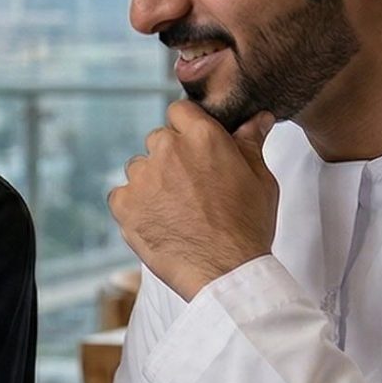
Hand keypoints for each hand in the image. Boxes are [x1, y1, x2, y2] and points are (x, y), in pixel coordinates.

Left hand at [109, 102, 278, 298]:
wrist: (227, 272)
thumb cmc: (249, 226)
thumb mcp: (260, 180)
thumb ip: (251, 144)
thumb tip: (256, 118)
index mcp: (203, 137)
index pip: (179, 110)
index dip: (186, 127)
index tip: (194, 148)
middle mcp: (168, 150)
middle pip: (158, 139)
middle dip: (171, 157)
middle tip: (190, 187)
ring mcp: (143, 178)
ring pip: (139, 168)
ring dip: (151, 181)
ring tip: (174, 210)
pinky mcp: (124, 205)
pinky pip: (120, 195)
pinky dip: (133, 206)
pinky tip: (156, 222)